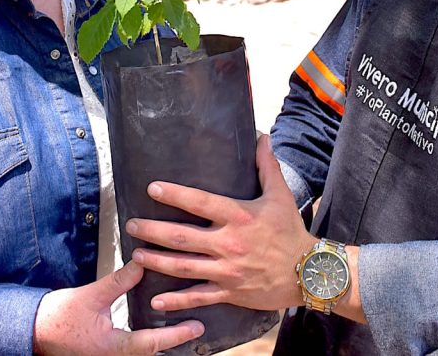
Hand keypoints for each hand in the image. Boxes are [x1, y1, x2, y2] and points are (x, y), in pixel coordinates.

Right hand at [33, 262, 203, 354]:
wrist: (32, 331)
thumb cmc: (58, 317)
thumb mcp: (92, 295)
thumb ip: (119, 282)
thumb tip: (142, 264)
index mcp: (113, 347)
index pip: (152, 343)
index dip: (176, 335)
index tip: (197, 326)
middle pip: (152, 352)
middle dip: (175, 340)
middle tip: (197, 326)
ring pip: (142, 352)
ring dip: (161, 341)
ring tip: (182, 326)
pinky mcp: (104, 351)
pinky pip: (132, 348)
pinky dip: (147, 339)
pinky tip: (156, 327)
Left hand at [126, 135, 315, 312]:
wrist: (307, 272)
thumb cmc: (290, 231)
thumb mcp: (280, 194)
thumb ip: (266, 165)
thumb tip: (262, 136)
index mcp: (239, 216)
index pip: (201, 202)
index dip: (175, 195)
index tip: (152, 188)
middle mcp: (229, 243)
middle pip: (182, 237)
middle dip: (152, 231)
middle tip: (131, 225)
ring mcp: (227, 270)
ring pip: (183, 267)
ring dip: (156, 261)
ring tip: (135, 254)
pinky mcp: (229, 292)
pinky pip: (197, 297)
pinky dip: (175, 300)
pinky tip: (155, 300)